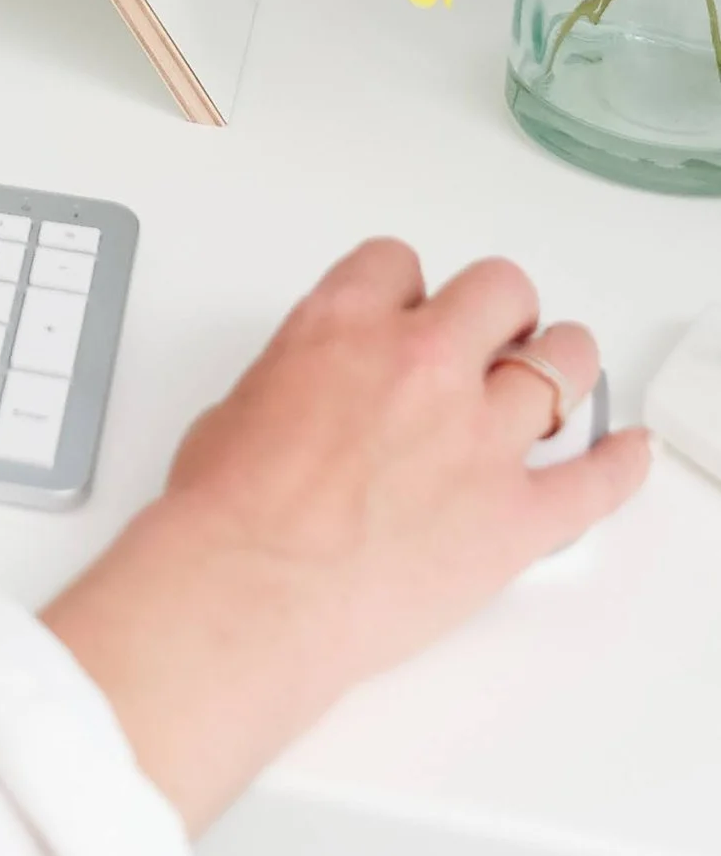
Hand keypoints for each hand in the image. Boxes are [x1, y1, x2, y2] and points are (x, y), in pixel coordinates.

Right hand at [42, 240, 649, 834]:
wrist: (250, 591)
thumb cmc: (227, 513)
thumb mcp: (236, 405)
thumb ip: (298, 380)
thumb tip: (315, 401)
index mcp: (345, 326)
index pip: (399, 264)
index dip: (406, 291)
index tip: (408, 313)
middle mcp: (424, 364)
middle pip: (500, 291)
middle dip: (497, 312)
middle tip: (490, 338)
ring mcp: (479, 439)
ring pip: (564, 366)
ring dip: (561, 368)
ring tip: (557, 381)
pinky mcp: (514, 517)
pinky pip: (595, 483)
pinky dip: (619, 467)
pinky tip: (628, 455)